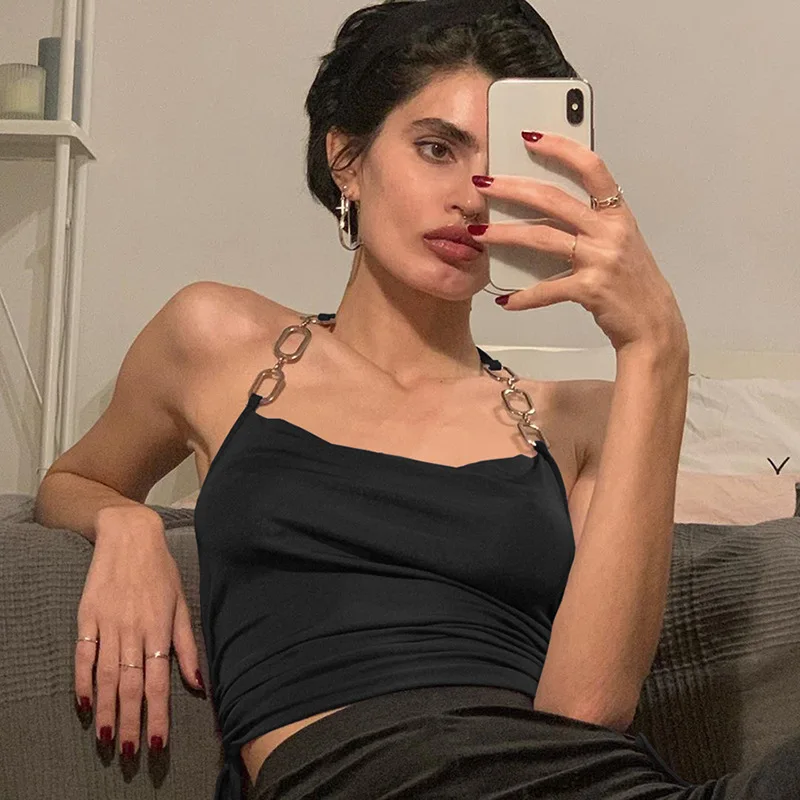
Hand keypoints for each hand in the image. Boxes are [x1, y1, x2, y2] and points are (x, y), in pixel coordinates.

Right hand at [75, 508, 205, 757]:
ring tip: (108, 740)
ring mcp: (109, 624)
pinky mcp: (87, 617)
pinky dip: (82, 680)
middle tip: (130, 753)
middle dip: (131, 722)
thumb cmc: (161, 571)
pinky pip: (83, 655)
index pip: (159, 681)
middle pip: (132, 685)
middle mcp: (134, 630)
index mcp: (160, 629)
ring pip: (107, 676)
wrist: (129, 536)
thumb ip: (188, 645)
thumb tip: (199, 683)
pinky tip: (84, 704)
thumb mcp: (181, 603)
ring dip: (107, 710)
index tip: (157, 742)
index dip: (158, 714)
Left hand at [468, 132, 687, 352]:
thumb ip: (590, 223)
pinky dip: (524, 297)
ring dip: (504, 235)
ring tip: (477, 234)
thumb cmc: (631, 283)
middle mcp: (610, 231)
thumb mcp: (618, 243)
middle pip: (554, 199)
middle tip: (482, 184)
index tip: (529, 137)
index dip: (561, 148)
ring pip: (542, 238)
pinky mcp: (591, 289)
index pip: (591, 167)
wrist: (654, 324)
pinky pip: (548, 289)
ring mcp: (601, 259)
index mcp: (617, 214)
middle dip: (513, 188)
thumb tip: (545, 208)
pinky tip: (505, 299)